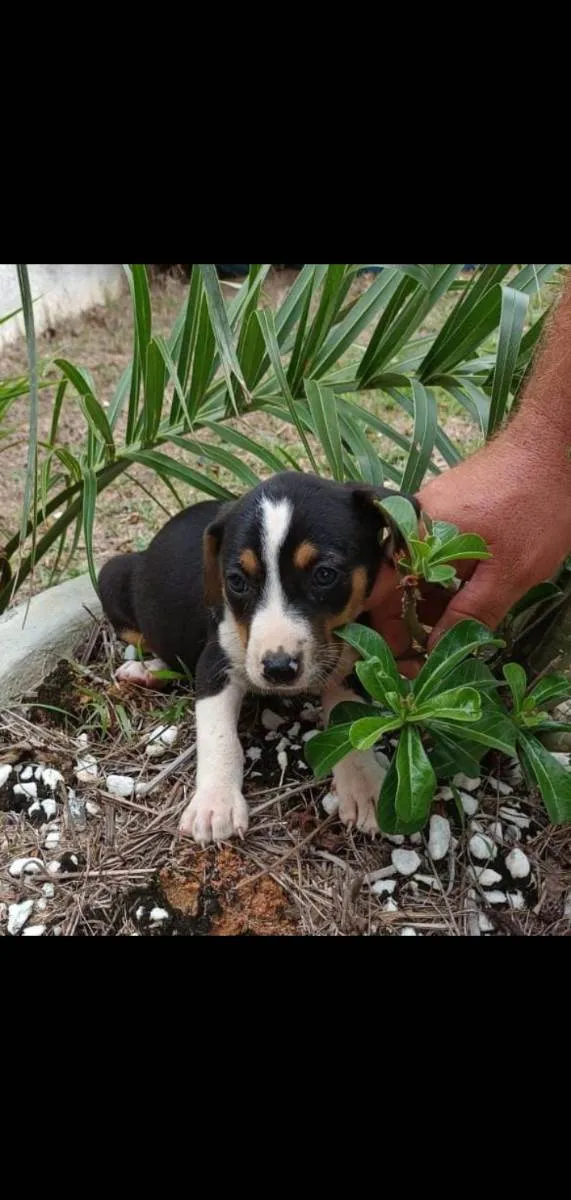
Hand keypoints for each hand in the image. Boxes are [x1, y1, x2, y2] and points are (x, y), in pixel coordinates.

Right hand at [365, 437, 570, 674]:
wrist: (555, 447)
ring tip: (457, 633)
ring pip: (416, 573)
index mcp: (414, 537)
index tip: (407, 665)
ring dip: (432, 605)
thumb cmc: (536, 505)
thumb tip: (436, 651)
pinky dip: (445, 581)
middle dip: (412, 626)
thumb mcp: (510, 572)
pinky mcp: (444, 511)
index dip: (387, 636)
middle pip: (394, 587)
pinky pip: (431, 555)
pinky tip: (469, 599)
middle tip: (434, 659)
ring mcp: (425, 515)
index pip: (377, 596)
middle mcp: (409, 524)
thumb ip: (471, 614)